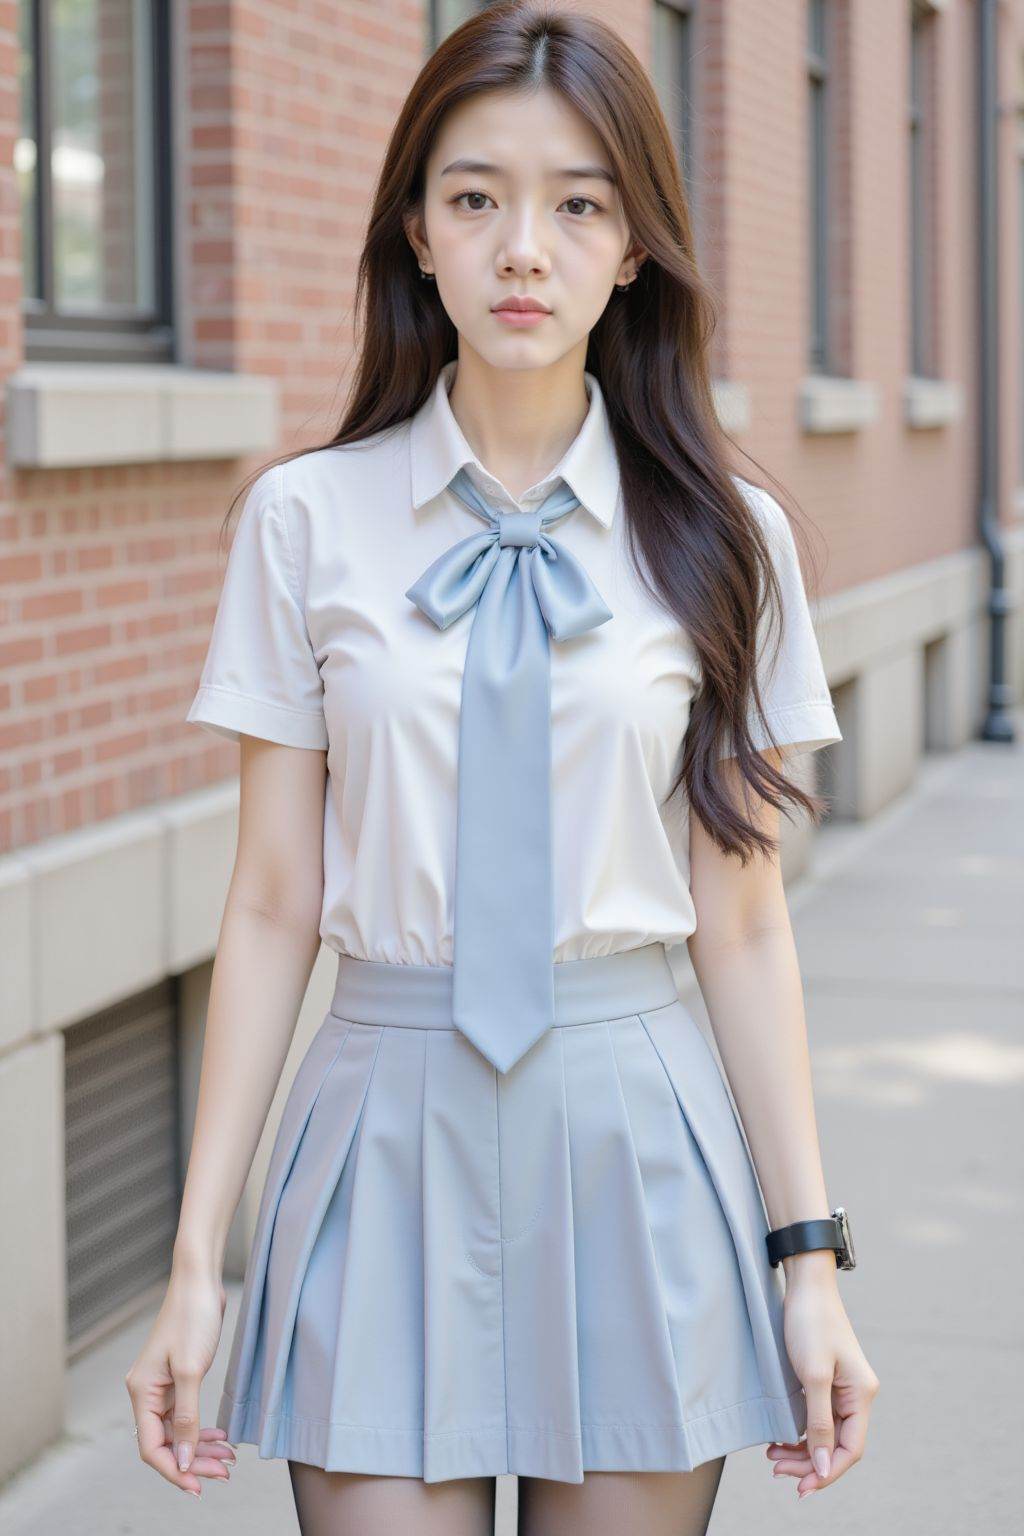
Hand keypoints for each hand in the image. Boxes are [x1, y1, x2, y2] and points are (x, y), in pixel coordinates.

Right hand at [124, 1266, 233, 1497]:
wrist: (200, 1281)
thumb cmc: (193, 1318)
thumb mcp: (191, 1370)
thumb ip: (187, 1418)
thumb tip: (184, 1460)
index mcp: (142, 1393)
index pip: (152, 1447)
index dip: (174, 1470)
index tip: (200, 1486)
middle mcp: (147, 1393)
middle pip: (166, 1443)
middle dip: (194, 1461)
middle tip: (224, 1473)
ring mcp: (162, 1386)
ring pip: (179, 1431)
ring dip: (201, 1448)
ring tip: (228, 1460)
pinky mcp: (178, 1378)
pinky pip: (186, 1415)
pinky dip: (202, 1429)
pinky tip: (221, 1436)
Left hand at [767, 1266, 879, 1498]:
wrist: (805, 1283)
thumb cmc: (811, 1323)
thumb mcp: (813, 1375)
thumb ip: (819, 1423)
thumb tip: (824, 1466)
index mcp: (861, 1395)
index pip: (851, 1449)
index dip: (828, 1472)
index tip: (801, 1487)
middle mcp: (856, 1394)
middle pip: (837, 1444)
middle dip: (809, 1463)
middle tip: (776, 1470)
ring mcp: (841, 1387)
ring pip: (825, 1433)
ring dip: (801, 1450)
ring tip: (773, 1457)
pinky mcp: (825, 1379)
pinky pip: (817, 1417)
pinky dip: (799, 1431)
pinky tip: (780, 1438)